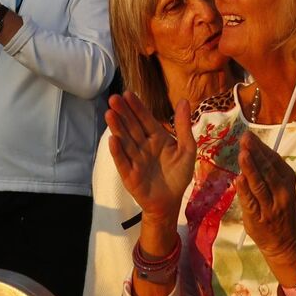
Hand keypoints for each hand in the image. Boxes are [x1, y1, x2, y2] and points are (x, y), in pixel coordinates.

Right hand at [105, 92, 194, 221]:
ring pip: (125, 141)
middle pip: (132, 127)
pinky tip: (112, 139)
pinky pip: (123, 162)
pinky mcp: (130, 175)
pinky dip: (117, 151)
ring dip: (117, 127)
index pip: (145, 119)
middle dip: (123, 112)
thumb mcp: (187, 149)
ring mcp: (135, 160)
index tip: (127, 93)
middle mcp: (143, 146)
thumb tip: (183, 100)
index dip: (136, 107)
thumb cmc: (178, 174)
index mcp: (156, 137)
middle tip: (113, 98)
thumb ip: (183, 126)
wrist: (171, 202)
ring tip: (109, 113)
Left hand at [234, 130, 295, 269]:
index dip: (261, 148)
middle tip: (245, 139)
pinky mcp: (258, 218)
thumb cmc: (282, 212)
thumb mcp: (282, 189)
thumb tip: (252, 151)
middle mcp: (281, 192)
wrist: (287, 243)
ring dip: (250, 168)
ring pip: (259, 184)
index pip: (274, 160)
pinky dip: (245, 190)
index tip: (249, 136)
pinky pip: (250, 202)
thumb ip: (269, 173)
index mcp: (287, 181)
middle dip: (255, 153)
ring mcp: (270, 206)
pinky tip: (239, 179)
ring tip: (242, 154)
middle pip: (267, 170)